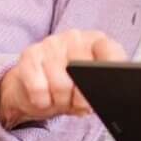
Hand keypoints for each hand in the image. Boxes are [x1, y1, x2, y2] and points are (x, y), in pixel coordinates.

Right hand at [0, 29, 126, 128]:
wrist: (31, 88)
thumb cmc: (69, 87)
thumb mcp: (91, 87)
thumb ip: (103, 87)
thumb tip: (108, 96)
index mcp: (97, 42)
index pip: (111, 52)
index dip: (111, 71)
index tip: (110, 88)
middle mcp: (75, 37)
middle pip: (84, 73)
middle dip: (81, 98)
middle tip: (76, 102)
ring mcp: (51, 43)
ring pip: (61, 85)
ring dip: (60, 102)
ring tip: (60, 99)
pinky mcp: (30, 54)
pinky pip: (38, 88)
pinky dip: (42, 101)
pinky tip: (43, 97)